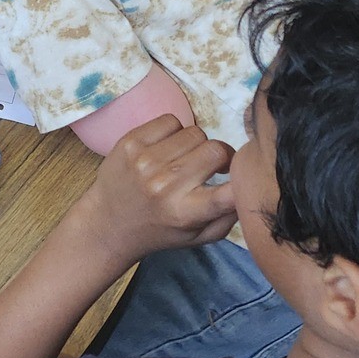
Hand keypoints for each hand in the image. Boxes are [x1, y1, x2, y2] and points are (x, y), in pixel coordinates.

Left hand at [71, 115, 238, 266]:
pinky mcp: (130, 142)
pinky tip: (166, 149)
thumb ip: (230, 216)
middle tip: (209, 168)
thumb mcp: (200, 237)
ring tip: (183, 159)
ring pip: (194, 132)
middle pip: (216, 150)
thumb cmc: (160, 231)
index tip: (240, 176)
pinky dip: (174, 132)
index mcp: (186, 212)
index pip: (230, 190)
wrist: (108, 223)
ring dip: (195, 144)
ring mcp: (145, 161)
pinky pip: (170, 120)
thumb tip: (250, 186)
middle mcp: (166, 184)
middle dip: (219, 157)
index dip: (244, 177)